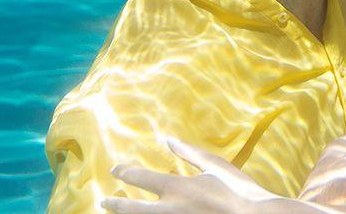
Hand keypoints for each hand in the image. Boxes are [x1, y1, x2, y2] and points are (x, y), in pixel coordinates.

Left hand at [104, 138, 276, 213]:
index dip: (125, 173)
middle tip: (105, 202)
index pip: (140, 178)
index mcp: (178, 188)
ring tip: (121, 213)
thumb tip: (169, 139)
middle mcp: (171, 210)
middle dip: (115, 205)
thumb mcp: (216, 166)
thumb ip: (190, 153)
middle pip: (130, 209)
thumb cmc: (240, 191)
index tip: (117, 170)